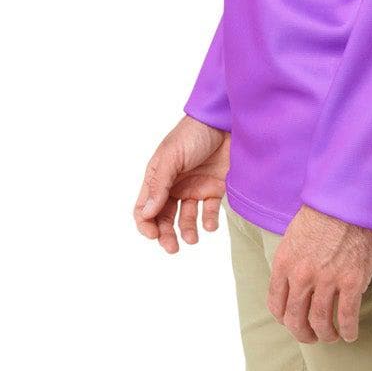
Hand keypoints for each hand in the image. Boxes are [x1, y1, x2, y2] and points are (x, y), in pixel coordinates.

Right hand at [134, 117, 230, 251]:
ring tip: (193, 238)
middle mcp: (174, 186)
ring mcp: (195, 188)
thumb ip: (159, 185)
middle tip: (172, 247)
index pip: (144, 207)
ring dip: (187, 231)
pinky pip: (210, 212)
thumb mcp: (171, 157)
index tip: (153, 235)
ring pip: (186, 218)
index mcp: (158, 178)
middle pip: (164, 218)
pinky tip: (210, 225)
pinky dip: (209, 221)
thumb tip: (146, 213)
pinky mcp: (215, 189)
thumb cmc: (194, 134)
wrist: (227, 123)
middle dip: (166, 234)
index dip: (145, 224)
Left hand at [268, 204, 371, 343]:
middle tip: (311, 337)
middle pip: (295, 318)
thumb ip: (292, 261)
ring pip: (320, 321)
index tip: (291, 322)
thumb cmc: (324, 211)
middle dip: (302, 333)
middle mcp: (301, 276)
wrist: (350, 198)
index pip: (275, 304)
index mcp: (284, 264)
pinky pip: (348, 315)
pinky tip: (351, 335)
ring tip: (332, 337)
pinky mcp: (352, 281)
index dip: (283, 319)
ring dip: (326, 335)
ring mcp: (327, 280)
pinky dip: (348, 330)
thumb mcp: (294, 235)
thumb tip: (297, 283)